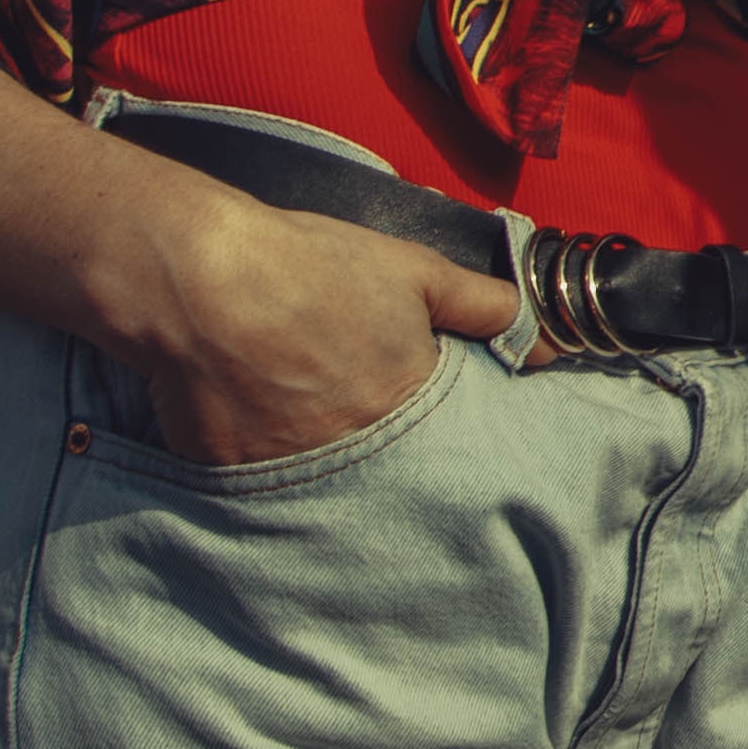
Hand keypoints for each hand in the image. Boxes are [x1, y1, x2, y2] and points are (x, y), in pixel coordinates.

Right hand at [121, 196, 517, 469]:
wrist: (197, 277)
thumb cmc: (308, 266)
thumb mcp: (413, 271)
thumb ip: (486, 308)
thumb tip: (550, 345)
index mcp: (406, 404)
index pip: (442, 442)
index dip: (429, 426)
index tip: (414, 414)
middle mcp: (356, 450)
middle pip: (384, 468)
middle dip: (377, 449)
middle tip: (347, 411)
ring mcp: (292, 470)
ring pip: (321, 479)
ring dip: (318, 455)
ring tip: (294, 413)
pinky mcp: (230, 476)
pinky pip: (256, 482)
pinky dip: (259, 459)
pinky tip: (247, 423)